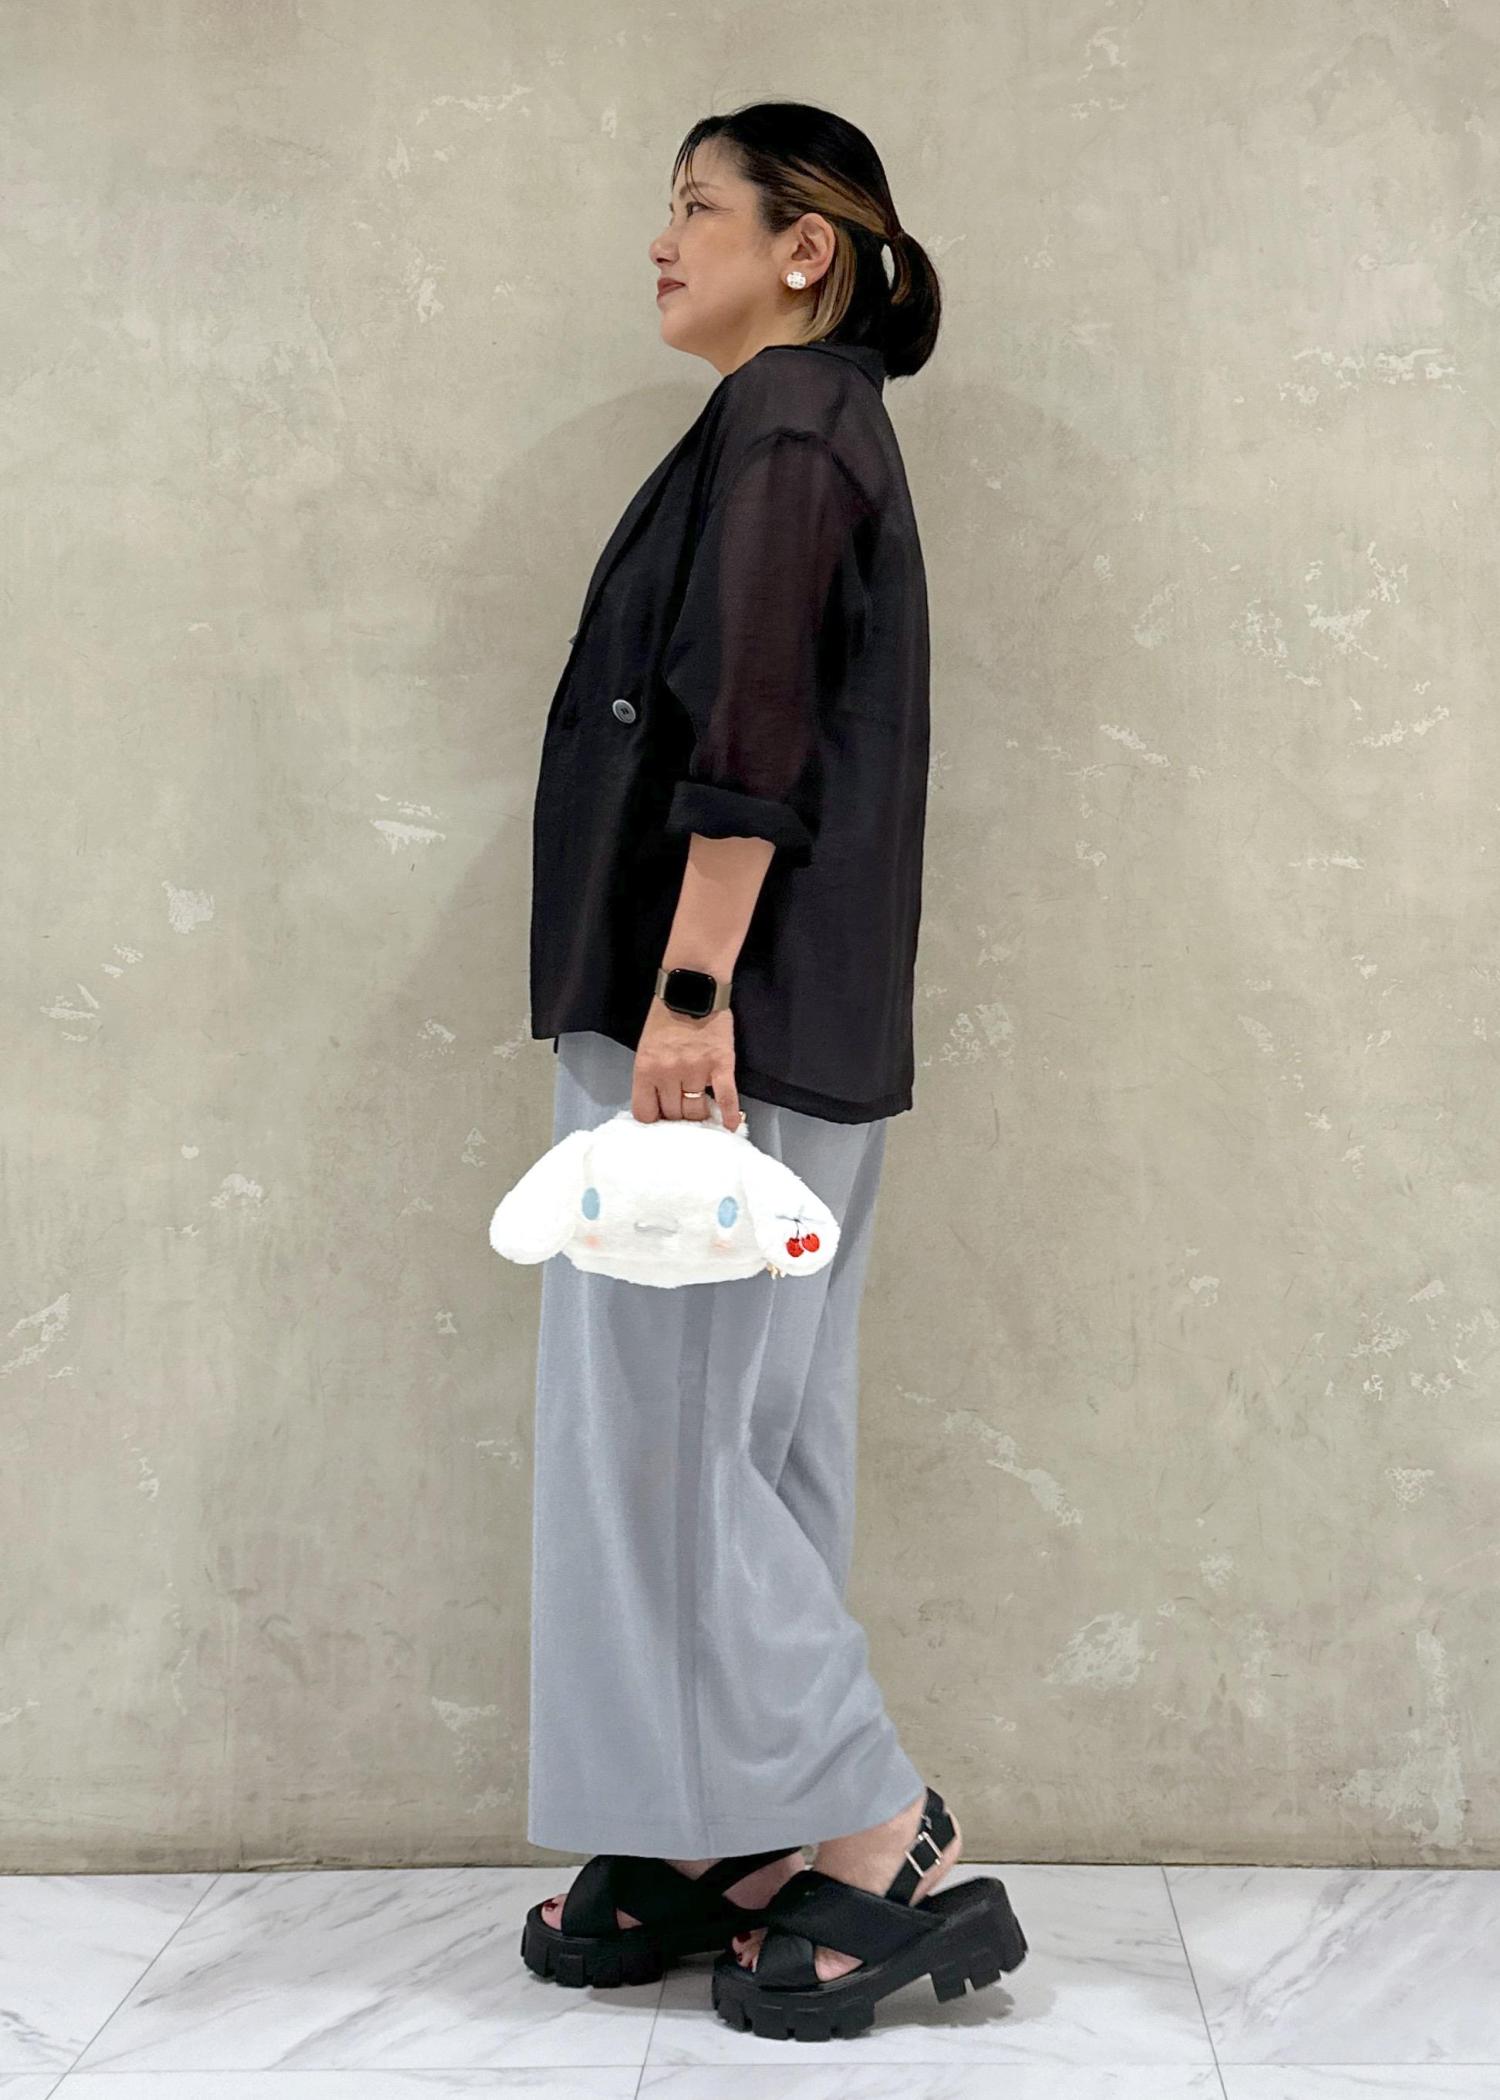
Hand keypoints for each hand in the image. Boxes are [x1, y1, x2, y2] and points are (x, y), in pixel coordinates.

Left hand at [632, 998, 742, 1130]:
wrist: (692, 987)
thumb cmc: (666, 1015)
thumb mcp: (646, 1046)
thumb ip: (651, 1075)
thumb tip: (661, 1102)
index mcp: (646, 1069)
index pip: (646, 1112)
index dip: (655, 1119)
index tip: (662, 1118)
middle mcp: (669, 1074)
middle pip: (674, 1114)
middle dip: (678, 1117)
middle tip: (685, 1113)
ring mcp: (696, 1070)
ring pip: (697, 1111)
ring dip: (700, 1115)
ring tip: (703, 1114)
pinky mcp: (721, 1064)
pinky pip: (726, 1097)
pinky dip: (729, 1114)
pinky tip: (731, 1126)